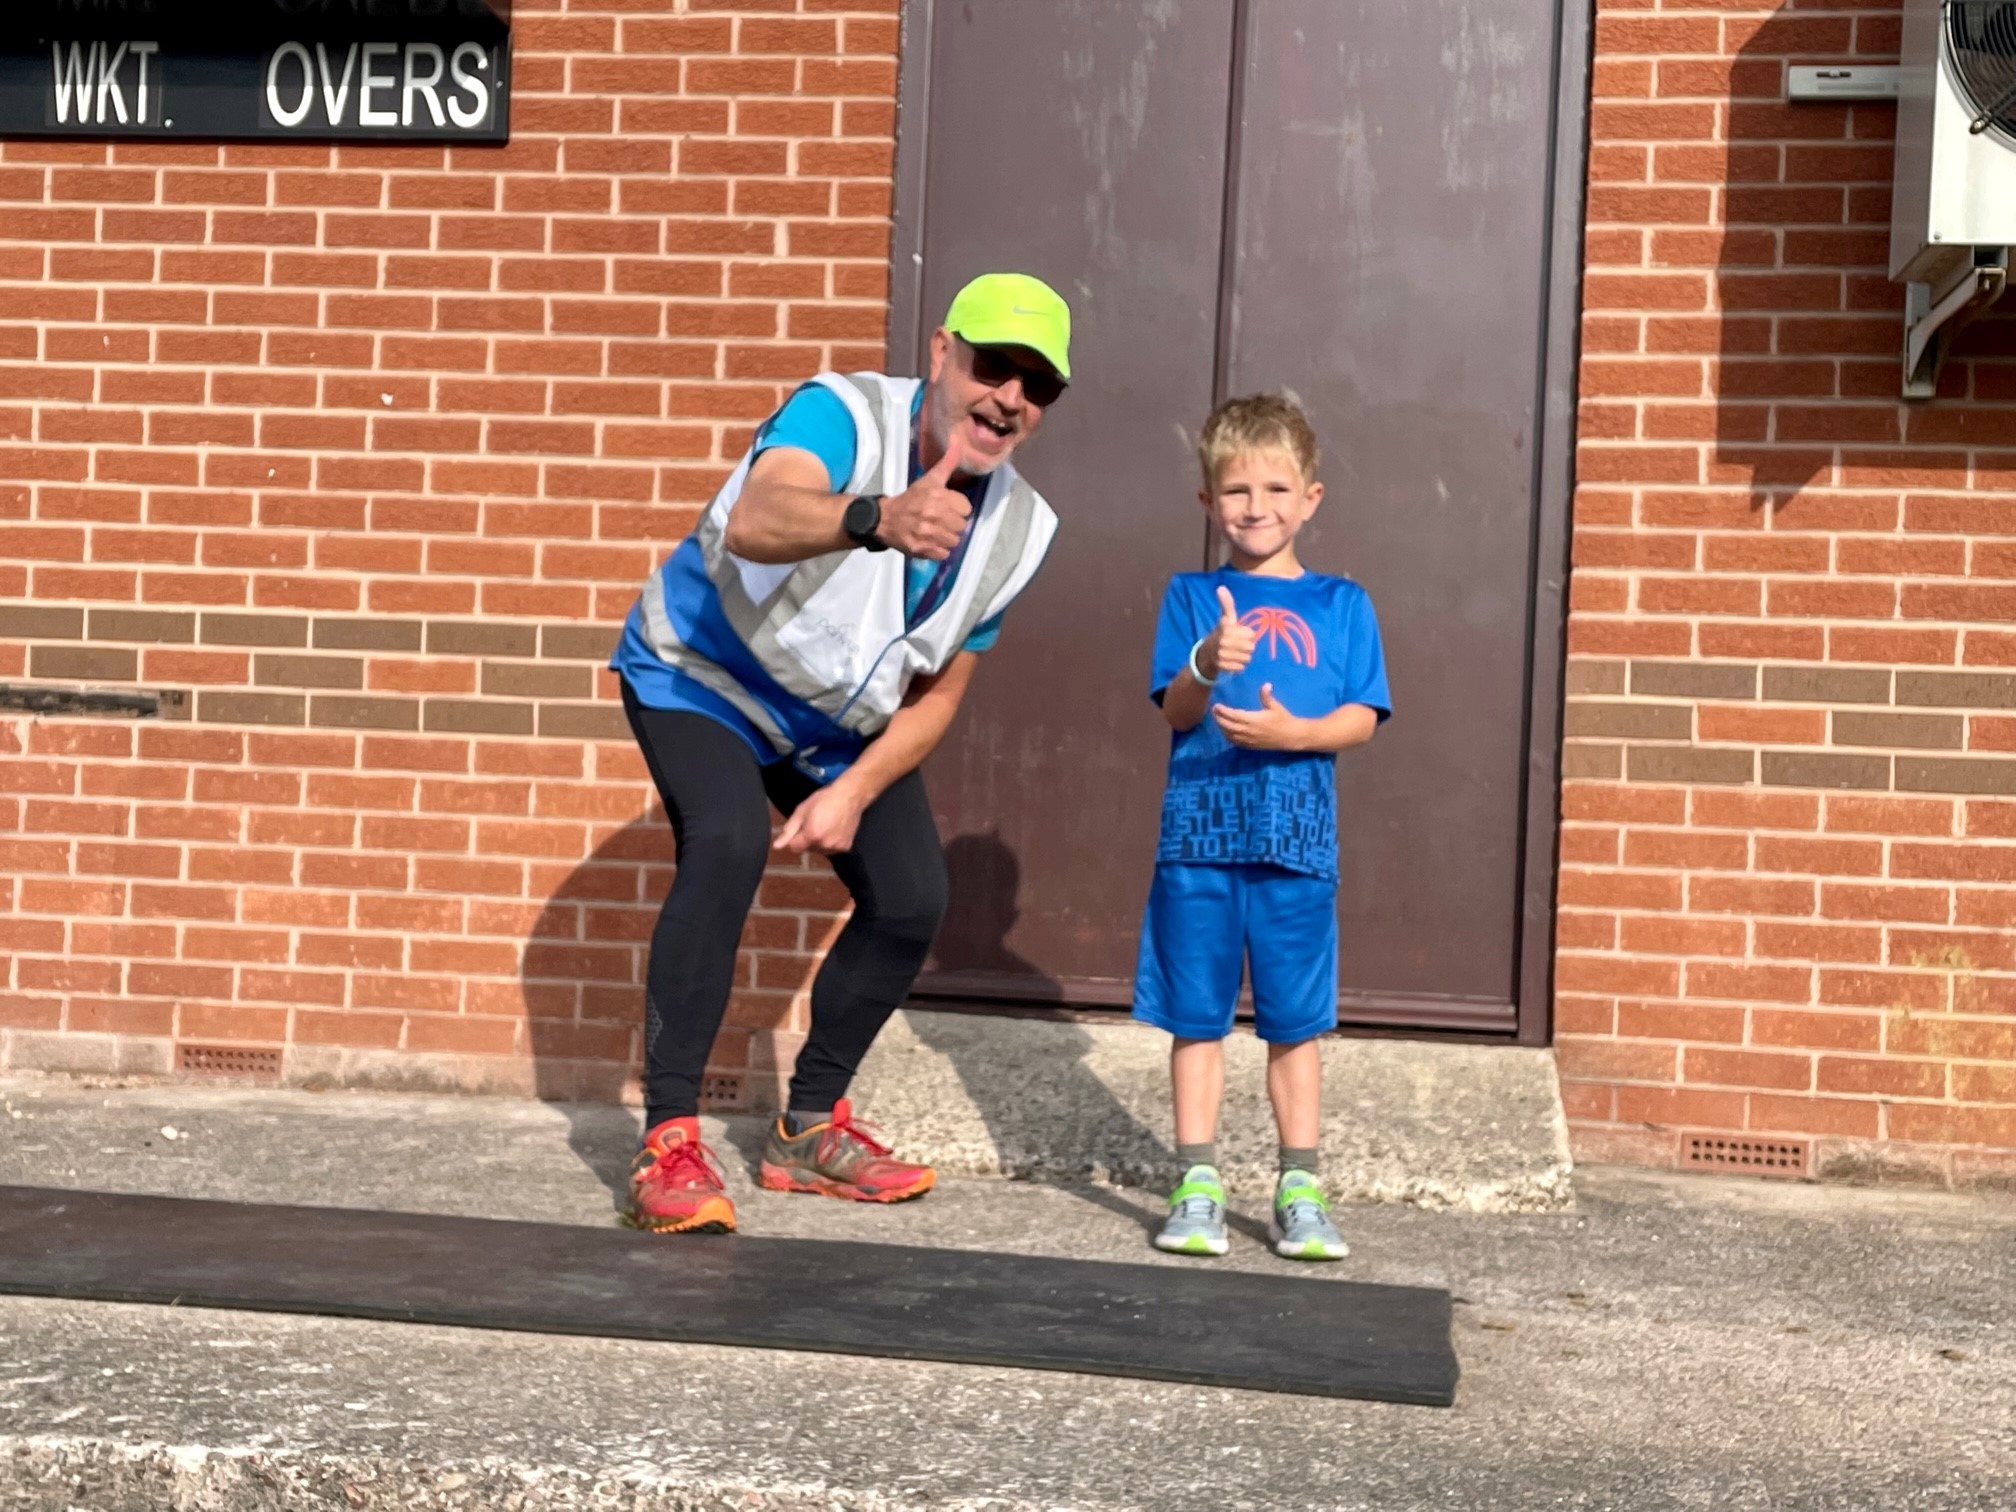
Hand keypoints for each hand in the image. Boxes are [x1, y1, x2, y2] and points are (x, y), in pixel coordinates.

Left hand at [774, 783, 867, 854]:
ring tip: (826, 825)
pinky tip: (834, 829)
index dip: (795, 838)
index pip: (794, 848)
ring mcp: (836, 847)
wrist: (849, 796)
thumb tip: (776, 846)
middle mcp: (824, 844)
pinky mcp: (845, 847)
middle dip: (807, 840)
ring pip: (819, 850)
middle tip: (815, 823)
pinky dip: (830, 842)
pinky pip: (831, 849)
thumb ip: (789, 830)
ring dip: (819, 842)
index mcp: (811, 835)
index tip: (801, 827)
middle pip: (807, 850)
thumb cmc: (824, 799)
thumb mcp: (802, 810)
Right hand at [875, 436, 971, 560]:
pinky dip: (938, 550)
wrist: (884, 519)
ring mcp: (928, 534)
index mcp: (938, 496)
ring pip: (954, 541)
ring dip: (946, 538)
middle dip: (952, 524)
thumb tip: (956, 440)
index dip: (957, 508)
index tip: (947, 508)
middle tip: (939, 520)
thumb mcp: (929, 479)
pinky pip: (943, 554)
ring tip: (934, 531)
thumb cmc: (910, 499)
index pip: (966, 509)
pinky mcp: (922, 550)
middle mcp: (934, 515)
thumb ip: (947, 462)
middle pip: (961, 526)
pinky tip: (929, 541)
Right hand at [1200, 585, 1255, 679]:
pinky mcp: (1222, 666)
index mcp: (1225, 627)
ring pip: (1247, 658)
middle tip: (1238, 645)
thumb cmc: (1222, 634)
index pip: (1250, 634)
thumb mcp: (1225, 618)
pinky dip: (1238, 665)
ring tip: (1235, 653)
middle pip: (1251, 646)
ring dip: (1243, 656)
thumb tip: (1221, 587)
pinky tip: (1232, 661)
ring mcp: (1221, 654)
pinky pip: (1241, 667)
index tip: (1239, 633)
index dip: (1248, 634)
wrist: (1206, 654)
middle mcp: (1222, 640)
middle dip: (1247, 646)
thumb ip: (1227, 604)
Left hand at [1212, 683, 1307, 750]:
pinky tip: (1225, 731)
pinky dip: (1228, 736)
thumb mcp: (1275, 706)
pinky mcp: (1251, 745)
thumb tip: (1266, 684)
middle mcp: (1248, 731)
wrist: (1291, 736)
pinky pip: (1235, 742)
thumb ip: (1267, 696)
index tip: (1216, 705)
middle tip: (1214, 710)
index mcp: (1253, 720)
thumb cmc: (1284, 719)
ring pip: (1230, 735)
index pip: (1233, 715)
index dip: (1223, 711)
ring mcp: (1249, 739)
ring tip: (1217, 719)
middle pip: (1228, 726)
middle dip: (1219, 718)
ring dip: (1221, 727)